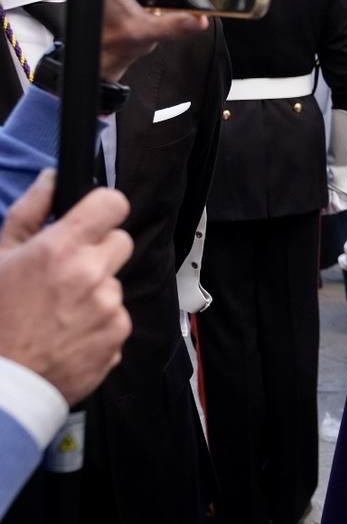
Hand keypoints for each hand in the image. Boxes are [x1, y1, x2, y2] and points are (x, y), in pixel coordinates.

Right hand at [0, 171, 133, 404]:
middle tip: (66, 272)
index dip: (103, 208)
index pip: (113, 204)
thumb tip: (53, 178)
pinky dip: (98, 324)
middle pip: (121, 242)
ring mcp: (109, 308)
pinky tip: (68, 335)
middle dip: (98, 252)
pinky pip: (116, 318)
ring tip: (58, 312)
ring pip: (114, 283)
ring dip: (95, 292)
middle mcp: (92, 275)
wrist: (1, 383)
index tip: (94, 218)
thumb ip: (30, 212)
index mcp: (61, 249)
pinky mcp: (118, 337)